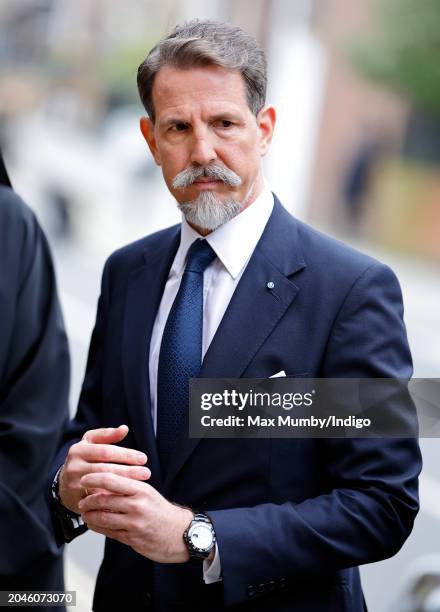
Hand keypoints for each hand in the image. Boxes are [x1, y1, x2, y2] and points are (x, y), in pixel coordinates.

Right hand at [59, 425, 149, 513]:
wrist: (65, 484)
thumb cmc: (84, 459)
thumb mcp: (91, 443)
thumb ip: (107, 435)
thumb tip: (124, 428)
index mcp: (78, 450)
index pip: (106, 451)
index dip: (126, 455)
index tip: (144, 458)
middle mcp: (73, 466)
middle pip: (105, 469)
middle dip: (128, 471)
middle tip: (147, 472)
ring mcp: (73, 484)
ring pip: (102, 484)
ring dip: (123, 484)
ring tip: (141, 484)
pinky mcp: (76, 500)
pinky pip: (98, 499)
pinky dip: (114, 498)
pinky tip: (128, 497)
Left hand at [78, 472, 192, 563]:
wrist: (180, 533)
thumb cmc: (162, 511)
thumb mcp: (148, 493)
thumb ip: (127, 489)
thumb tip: (103, 484)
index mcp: (141, 490)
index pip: (111, 480)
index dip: (94, 478)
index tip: (84, 479)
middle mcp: (137, 505)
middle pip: (103, 500)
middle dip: (88, 500)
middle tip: (82, 500)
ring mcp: (134, 523)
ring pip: (103, 518)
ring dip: (89, 515)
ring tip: (84, 513)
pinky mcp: (132, 539)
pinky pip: (108, 532)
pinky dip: (97, 527)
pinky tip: (93, 524)